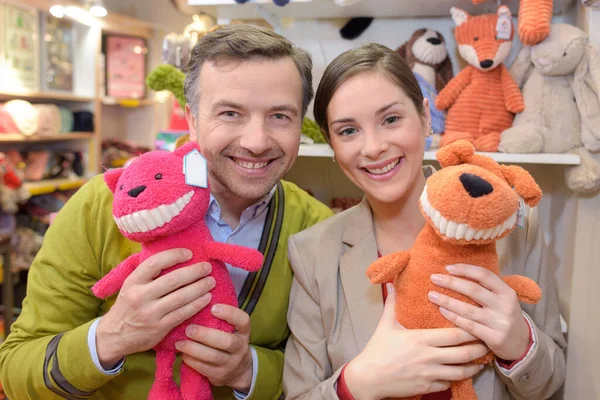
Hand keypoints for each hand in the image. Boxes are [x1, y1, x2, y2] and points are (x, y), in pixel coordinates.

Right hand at [96, 249, 214, 368]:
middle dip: (194, 272)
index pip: (155, 263)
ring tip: (211, 281)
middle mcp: (140, 296)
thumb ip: (148, 274)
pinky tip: (207, 298)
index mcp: (133, 282)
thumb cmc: (127, 306)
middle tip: (207, 267)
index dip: (174, 256)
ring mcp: (150, 313)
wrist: (114, 336)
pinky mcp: (159, 328)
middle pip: (173, 280)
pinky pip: (182, 313)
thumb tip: (174, 256)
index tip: (190, 253)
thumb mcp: (130, 286)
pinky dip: (197, 304)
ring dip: (200, 287)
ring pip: (181, 297)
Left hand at [176, 304, 252, 392]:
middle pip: (227, 342)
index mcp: (243, 331)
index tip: (213, 307)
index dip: (230, 314)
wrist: (238, 370)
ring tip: (179, 343)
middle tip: (189, 329)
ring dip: (194, 349)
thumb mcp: (231, 328)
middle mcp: (240, 347)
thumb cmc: (228, 339)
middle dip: (206, 335)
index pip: (243, 320)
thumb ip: (221, 317)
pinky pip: (205, 369)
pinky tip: (183, 354)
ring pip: (213, 357)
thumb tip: (198, 295)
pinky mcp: (220, 375)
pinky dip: (192, 361)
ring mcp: (231, 363)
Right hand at [344, 284, 487, 399]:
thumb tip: (392, 284)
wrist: (368, 377)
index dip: (470, 329)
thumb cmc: (377, 350)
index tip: (479, 324)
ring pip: (460, 372)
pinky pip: (448, 384)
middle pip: (463, 354)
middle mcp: (429, 357)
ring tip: (482, 362)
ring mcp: (429, 374)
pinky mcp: (426, 388)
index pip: (454, 334)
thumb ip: (392, 305)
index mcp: (421, 339)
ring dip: (474, 367)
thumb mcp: (385, 325)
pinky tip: (459, 374)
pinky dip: (455, 379)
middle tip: (488, 343)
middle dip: (479, 349)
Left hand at [428, 264, 530, 360]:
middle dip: (451, 282)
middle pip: (473, 290)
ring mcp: (500, 322)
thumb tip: (457, 272)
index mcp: (507, 292)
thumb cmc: (504, 316)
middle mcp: (505, 305)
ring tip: (431, 295)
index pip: (484, 275)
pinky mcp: (494, 338)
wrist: (522, 344)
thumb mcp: (502, 299)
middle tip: (434, 278)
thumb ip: (486, 287)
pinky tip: (442, 311)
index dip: (465, 269)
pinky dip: (454, 317)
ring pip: (468, 309)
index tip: (447, 268)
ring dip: (447, 301)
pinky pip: (469, 325)